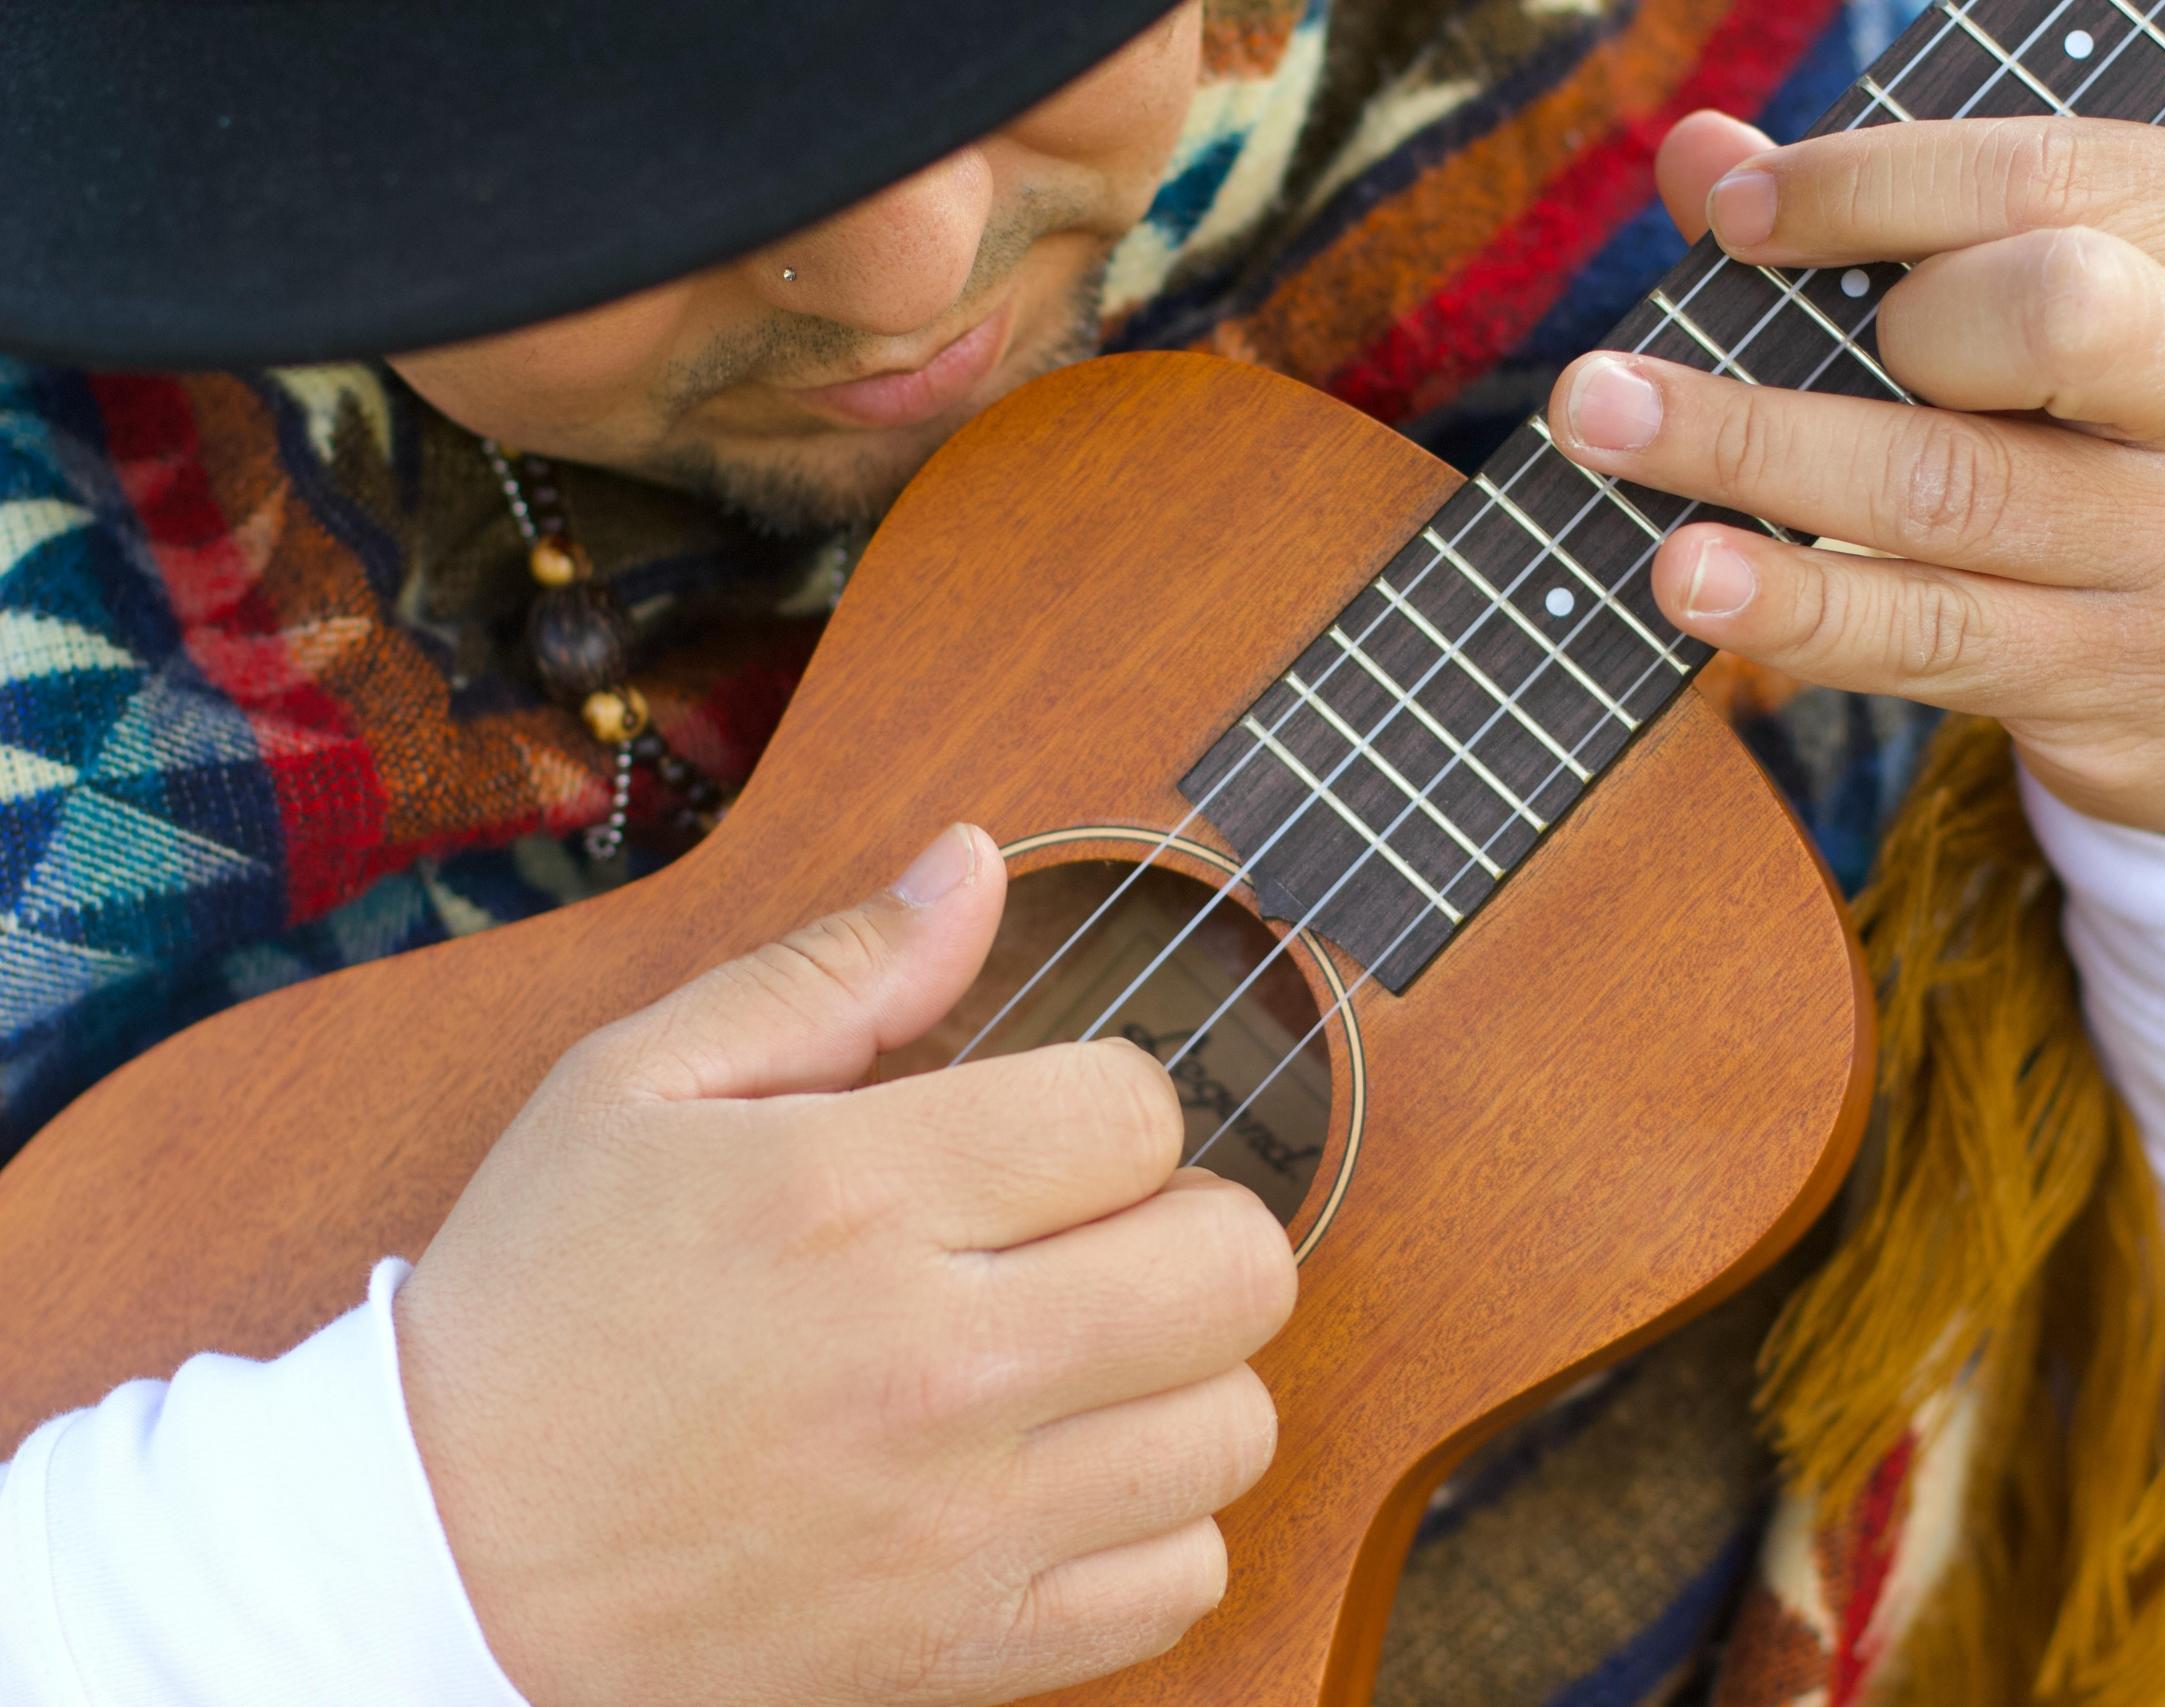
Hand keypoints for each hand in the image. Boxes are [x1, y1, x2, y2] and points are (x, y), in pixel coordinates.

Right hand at [394, 824, 1297, 1705]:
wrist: (438, 1557)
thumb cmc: (539, 1305)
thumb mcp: (637, 1084)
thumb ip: (834, 970)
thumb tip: (976, 864)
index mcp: (854, 1196)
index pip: (1138, 1112)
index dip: (1106, 1105)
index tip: (1042, 1138)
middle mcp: (935, 1363)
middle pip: (1235, 1265)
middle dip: (1184, 1223)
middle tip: (1091, 1239)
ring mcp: (965, 1524)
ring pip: (1234, 1424)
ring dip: (1180, 1375)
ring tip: (1079, 1361)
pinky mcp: (968, 1648)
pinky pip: (1184, 1580)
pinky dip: (1154, 1528)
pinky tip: (1063, 1480)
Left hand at [1555, 112, 2164, 859]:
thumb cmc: (2136, 452)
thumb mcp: (2086, 313)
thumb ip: (1898, 226)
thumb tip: (1698, 154)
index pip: (2043, 180)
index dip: (1869, 187)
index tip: (1732, 214)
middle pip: (2039, 318)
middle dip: (1849, 326)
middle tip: (1679, 349)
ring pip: (1951, 490)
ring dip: (1755, 456)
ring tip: (1603, 431)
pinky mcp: (2106, 674)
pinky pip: (1927, 633)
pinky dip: (1795, 605)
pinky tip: (1689, 578)